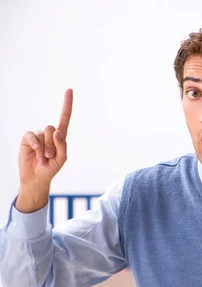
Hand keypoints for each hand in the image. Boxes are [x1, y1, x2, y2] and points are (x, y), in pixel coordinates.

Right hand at [16, 89, 72, 212]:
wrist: (36, 177)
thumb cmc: (51, 168)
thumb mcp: (62, 159)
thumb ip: (62, 145)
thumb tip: (58, 131)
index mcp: (60, 137)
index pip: (65, 117)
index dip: (67, 104)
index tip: (69, 89)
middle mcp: (49, 133)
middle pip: (53, 128)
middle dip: (52, 144)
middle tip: (50, 156)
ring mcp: (38, 135)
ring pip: (44, 134)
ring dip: (45, 148)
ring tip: (43, 159)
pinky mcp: (27, 139)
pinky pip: (32, 136)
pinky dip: (35, 145)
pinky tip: (36, 153)